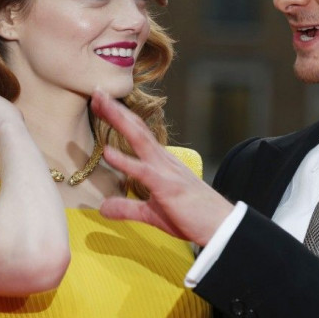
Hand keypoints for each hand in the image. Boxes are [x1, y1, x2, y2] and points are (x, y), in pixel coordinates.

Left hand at [90, 89, 233, 245]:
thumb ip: (127, 208)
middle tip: (97, 91)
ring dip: (119, 121)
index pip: (139, 133)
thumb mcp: (153, 214)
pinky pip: (143, 171)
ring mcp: (166, 171)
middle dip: (116, 110)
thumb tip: (102, 208)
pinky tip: (107, 152)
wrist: (221, 226)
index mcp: (162, 163)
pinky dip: (124, 160)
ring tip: (100, 105)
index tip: (102, 103)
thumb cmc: (193, 217)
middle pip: (137, 128)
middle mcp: (163, 161)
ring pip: (139, 139)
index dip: (121, 117)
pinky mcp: (167, 186)